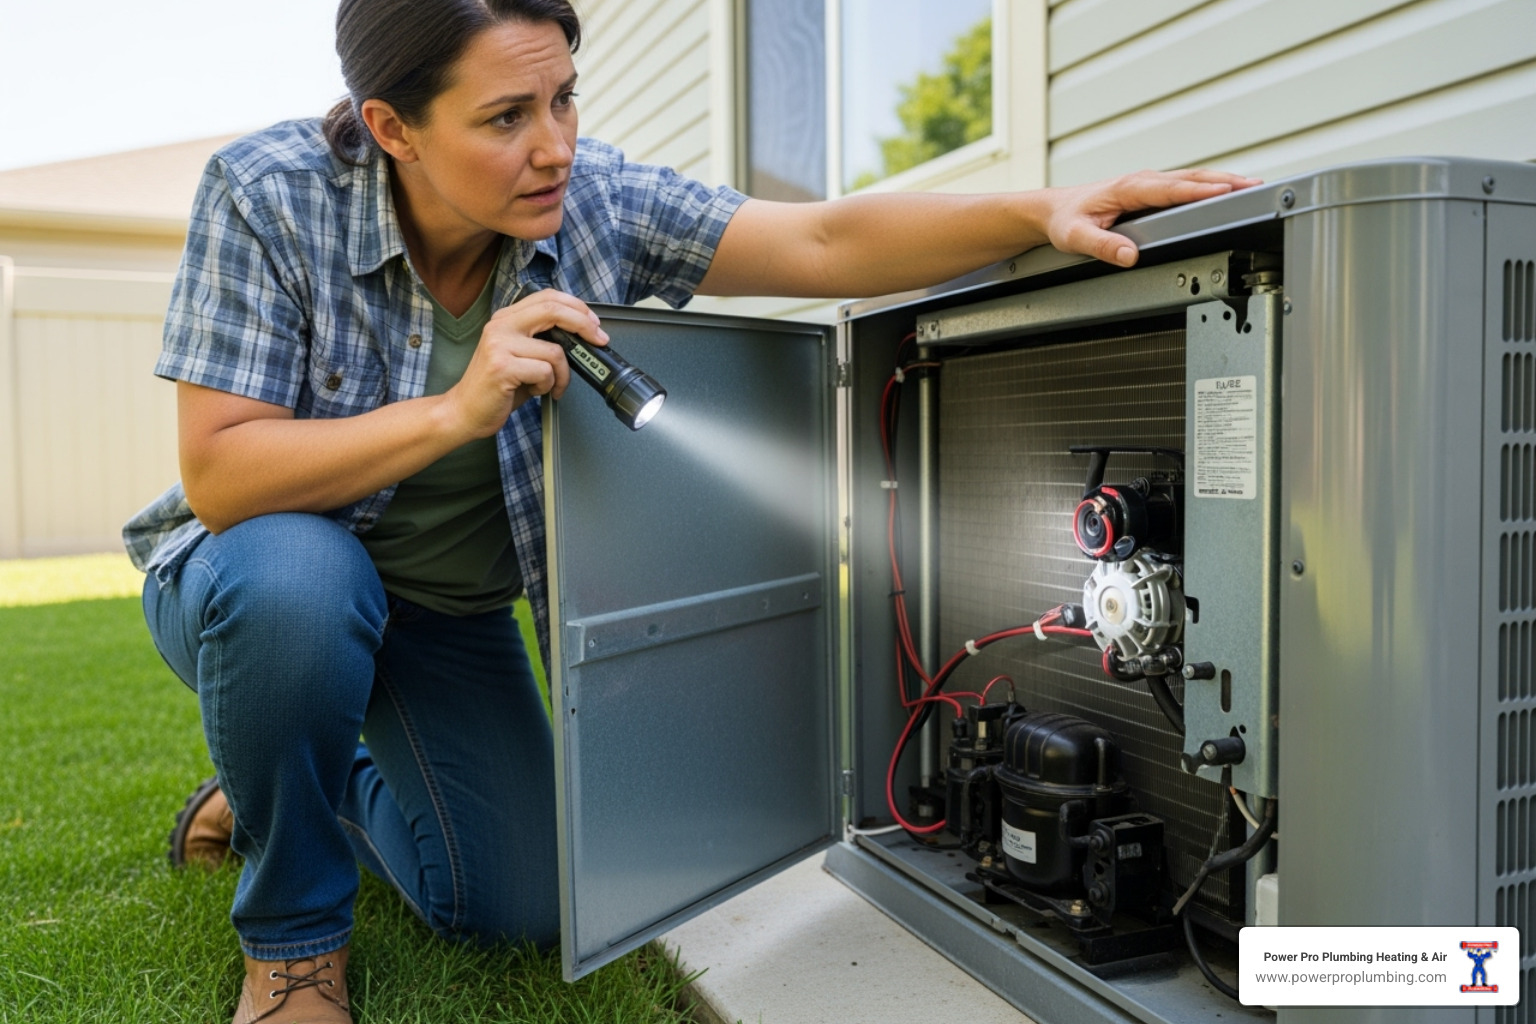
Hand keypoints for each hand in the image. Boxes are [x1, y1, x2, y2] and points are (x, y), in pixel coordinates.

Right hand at [444, 288, 609, 437]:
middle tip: (598, 340)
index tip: (594, 323)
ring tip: (550, 386)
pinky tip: (535, 391)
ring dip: (562, 374)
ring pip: (555, 350)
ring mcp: (499, 344)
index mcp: (505, 319)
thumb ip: (541, 339)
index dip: (576, 306)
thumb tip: (580, 335)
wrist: (464, 411)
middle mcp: (500, 326)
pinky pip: (545, 371)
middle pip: (553, 309)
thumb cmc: (496, 387)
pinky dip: (548, 386)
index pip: (547, 297)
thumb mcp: (519, 355)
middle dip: (584, 324)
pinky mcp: (502, 366)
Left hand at [1038, 169, 1262, 267]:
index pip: (1170, 189)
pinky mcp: (1153, 189)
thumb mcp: (1075, 237)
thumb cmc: (1065, 220)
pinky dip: (1209, 185)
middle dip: (1223, 180)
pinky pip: (1186, 185)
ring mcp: (1149, 183)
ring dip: (1222, 180)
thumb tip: (1129, 255)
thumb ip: (1101, 246)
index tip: (1225, 190)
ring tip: (1253, 185)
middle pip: (1190, 178)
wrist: (1055, 209)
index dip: (1198, 190)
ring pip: (1191, 178)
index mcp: (1128, 188)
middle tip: (1255, 185)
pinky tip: (1228, 190)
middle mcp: (1142, 180)